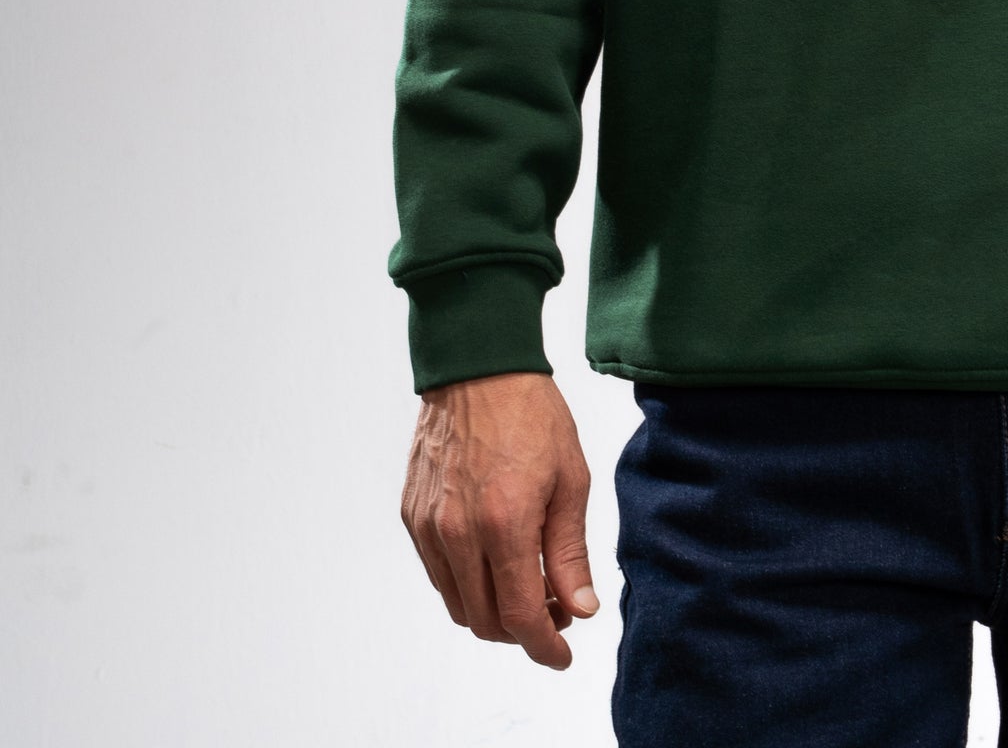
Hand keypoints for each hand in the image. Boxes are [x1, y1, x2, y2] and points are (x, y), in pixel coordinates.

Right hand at [401, 372, 596, 669]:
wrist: (478, 368)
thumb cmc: (532, 414)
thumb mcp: (571, 479)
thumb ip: (570, 551)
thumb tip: (580, 607)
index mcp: (503, 522)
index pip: (519, 616)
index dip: (544, 646)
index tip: (562, 654)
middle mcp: (458, 532)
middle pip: (485, 621)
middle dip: (522, 631)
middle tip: (555, 611)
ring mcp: (429, 526)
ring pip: (457, 603)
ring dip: (492, 610)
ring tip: (528, 584)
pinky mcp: (412, 515)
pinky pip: (438, 573)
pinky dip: (466, 582)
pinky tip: (495, 557)